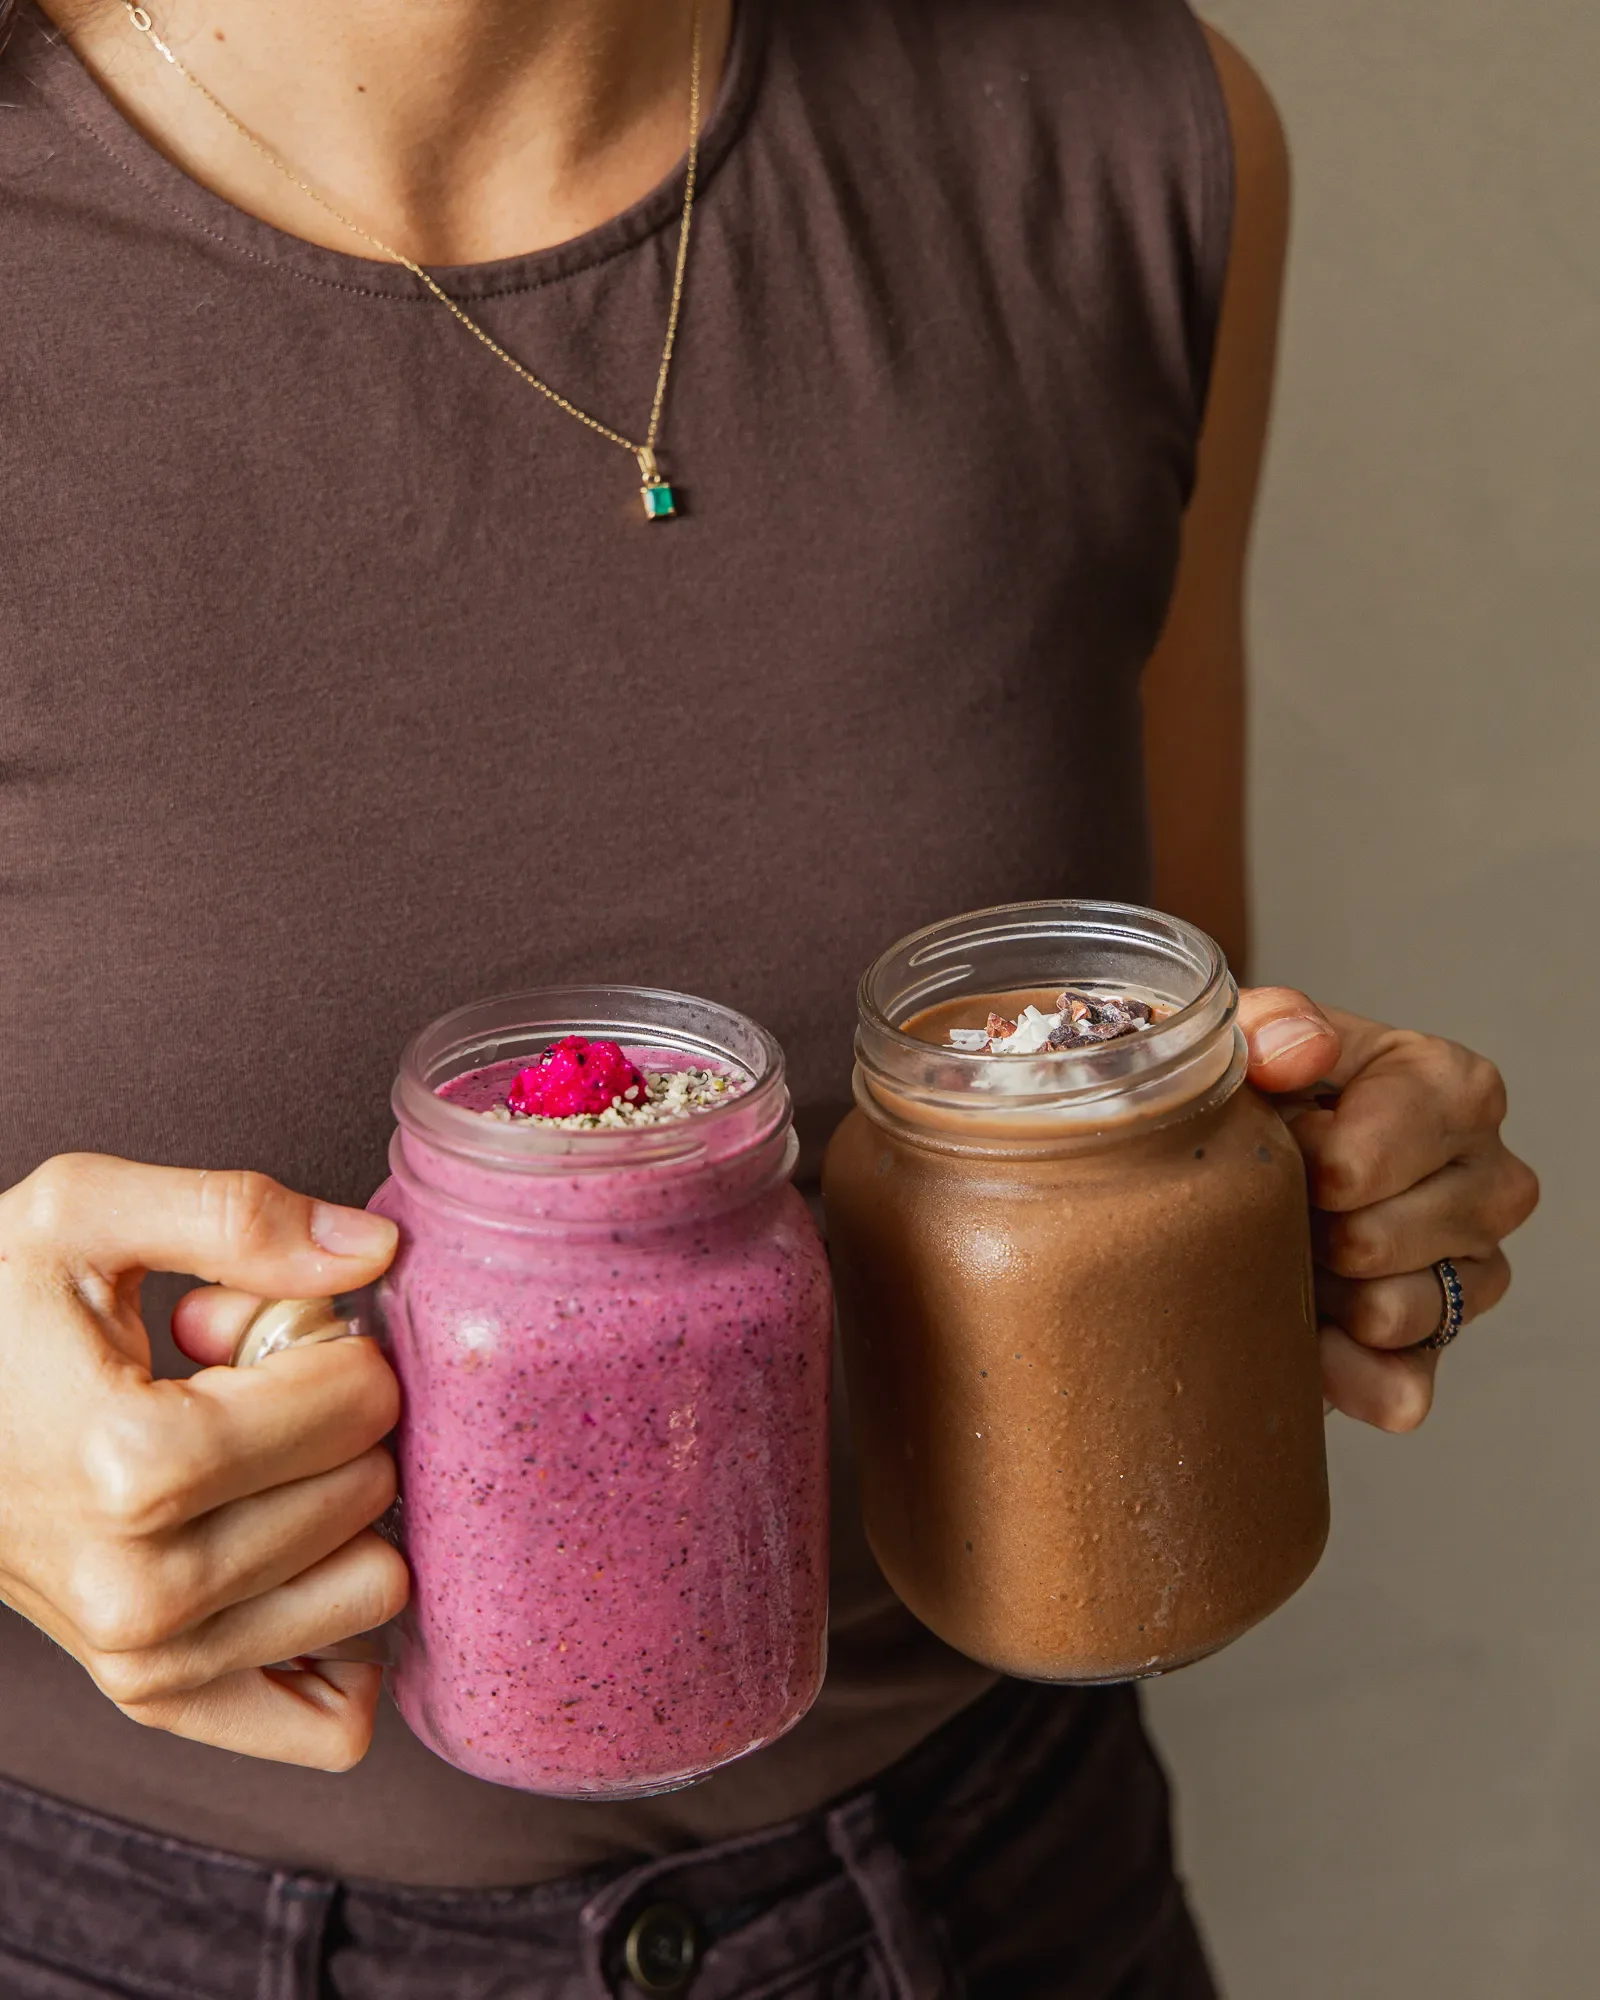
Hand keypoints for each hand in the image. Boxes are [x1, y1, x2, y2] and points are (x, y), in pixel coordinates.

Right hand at [0, 1155, 407, 1769]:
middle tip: (239, 1395)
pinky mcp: (160, 1703)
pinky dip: (336, 1632)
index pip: (360, 1402)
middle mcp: (142, 1588)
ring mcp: (151, 1662)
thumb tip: (372, 1252)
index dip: (332, 1342)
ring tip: (240, 1467)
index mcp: (132, 1463)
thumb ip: (235, 1216)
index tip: (254, 1330)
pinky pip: (332, 1719)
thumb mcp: (83, 1215)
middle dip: (332, 1423)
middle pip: (371, 1488)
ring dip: (336, 1516)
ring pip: (374, 1590)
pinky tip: (286, 1555)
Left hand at [1238, 992, 1539, 1432]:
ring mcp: (1479, 1268)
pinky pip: (1398, 1388)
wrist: (1259, 1152)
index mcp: (1456, 1088)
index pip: (1354, 1165)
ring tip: (1292, 1245)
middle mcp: (1494, 1180)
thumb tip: (1296, 1053)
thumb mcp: (1257, 1035)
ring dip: (1315, 1291)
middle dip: (1299, 1228)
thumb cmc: (1271, 1088)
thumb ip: (1272, 1025)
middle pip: (1368, 1243)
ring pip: (1388, 1315)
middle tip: (1275, 1200)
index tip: (1274, 1138)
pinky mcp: (1448, 1343)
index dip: (1289, 1163)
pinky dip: (1336, 1369)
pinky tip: (1305, 1329)